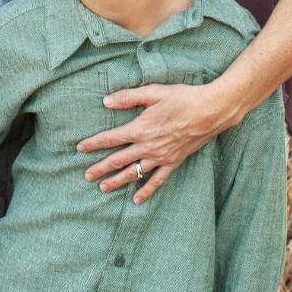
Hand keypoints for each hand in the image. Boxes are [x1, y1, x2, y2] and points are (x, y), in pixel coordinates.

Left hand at [77, 79, 241, 203]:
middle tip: (86, 176)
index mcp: (140, 128)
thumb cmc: (182, 98)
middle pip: (118, 160)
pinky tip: (136, 200)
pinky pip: (157, 181)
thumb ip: (128, 97)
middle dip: (100, 168)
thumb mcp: (153, 92)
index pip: (110, 138)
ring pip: (134, 173)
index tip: (79, 148)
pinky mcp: (174, 162)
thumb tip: (106, 101)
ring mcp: (161, 157)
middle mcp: (148, 146)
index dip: (93, 144)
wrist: (211, 111)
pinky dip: (146, 191)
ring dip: (117, 181)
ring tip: (103, 188)